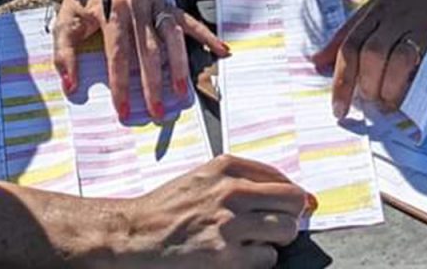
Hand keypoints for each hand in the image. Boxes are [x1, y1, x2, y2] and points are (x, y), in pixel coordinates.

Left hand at [53, 0, 228, 120]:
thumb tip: (72, 86)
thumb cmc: (78, 4)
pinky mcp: (164, 3)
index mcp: (111, 11)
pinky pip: (188, 20)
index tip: (123, 108)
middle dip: (153, 83)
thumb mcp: (63, 27)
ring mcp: (154, 3)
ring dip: (178, 65)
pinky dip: (205, 35)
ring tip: (181, 91)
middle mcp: (136, 6)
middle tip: (156, 110)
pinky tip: (220, 49)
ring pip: (171, 37)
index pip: (119, 54)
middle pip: (148, 50)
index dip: (121, 84)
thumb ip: (64, 57)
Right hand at [116, 155, 312, 267]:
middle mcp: (231, 191)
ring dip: (275, 240)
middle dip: (289, 216)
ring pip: (286, 230)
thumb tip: (289, 194)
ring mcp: (229, 224)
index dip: (291, 196)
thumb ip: (238, 180)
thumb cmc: (164, 209)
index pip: (281, 178)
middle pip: (293, 202)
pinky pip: (267, 258)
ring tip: (253, 242)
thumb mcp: (201, 178)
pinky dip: (258, 260)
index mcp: (225, 168)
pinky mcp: (226, 256)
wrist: (132, 235)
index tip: (294, 207)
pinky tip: (237, 257)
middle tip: (274, 227)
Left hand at [312, 0, 426, 117]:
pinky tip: (405, 96)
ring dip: (385, 86)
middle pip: (370, 53)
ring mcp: (416, 27)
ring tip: (384, 103)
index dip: (341, 79)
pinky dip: (410, 82)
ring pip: (394, 58)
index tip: (337, 107)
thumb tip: (318, 63)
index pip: (349, 46)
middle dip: (363, 84)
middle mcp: (392, 18)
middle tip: (365, 103)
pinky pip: (421, 62)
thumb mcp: (375, 8)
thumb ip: (348, 34)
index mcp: (374, 12)